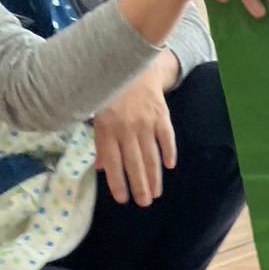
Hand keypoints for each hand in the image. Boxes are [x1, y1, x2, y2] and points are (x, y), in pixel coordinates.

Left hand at [93, 54, 176, 205]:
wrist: (131, 66)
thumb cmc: (111, 95)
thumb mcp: (98, 117)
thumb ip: (101, 143)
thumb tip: (101, 169)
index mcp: (106, 129)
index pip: (113, 162)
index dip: (117, 182)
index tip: (122, 199)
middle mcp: (125, 128)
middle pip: (133, 163)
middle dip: (139, 186)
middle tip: (143, 203)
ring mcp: (145, 122)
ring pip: (150, 155)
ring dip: (153, 176)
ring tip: (155, 193)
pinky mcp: (161, 115)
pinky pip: (166, 138)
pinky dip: (168, 152)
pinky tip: (169, 167)